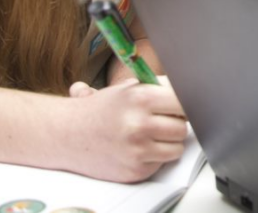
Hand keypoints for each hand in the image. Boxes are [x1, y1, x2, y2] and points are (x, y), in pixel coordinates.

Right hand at [62, 78, 187, 181]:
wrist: (67, 134)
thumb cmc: (100, 109)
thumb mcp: (128, 89)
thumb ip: (159, 89)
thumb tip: (190, 87)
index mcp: (141, 97)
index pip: (184, 101)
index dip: (182, 105)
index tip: (177, 106)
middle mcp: (140, 124)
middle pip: (183, 127)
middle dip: (174, 123)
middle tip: (158, 120)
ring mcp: (138, 150)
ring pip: (177, 147)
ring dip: (167, 142)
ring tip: (148, 134)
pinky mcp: (135, 170)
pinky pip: (161, 163)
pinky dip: (154, 157)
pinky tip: (137, 148)